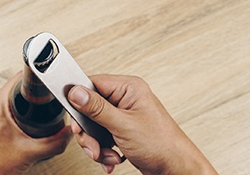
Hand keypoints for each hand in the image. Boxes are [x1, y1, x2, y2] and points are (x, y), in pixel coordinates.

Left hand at [0, 72, 72, 174]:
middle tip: (49, 94)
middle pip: (18, 86)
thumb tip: (69, 133)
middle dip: (36, 89)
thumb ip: (55, 143)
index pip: (21, 77)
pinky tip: (29, 121)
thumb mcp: (30, 153)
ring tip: (41, 105)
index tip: (49, 77)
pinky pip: (8, 109)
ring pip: (13, 98)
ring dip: (28, 100)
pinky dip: (21, 110)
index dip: (38, 76)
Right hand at [68, 74, 216, 173]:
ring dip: (96, 143)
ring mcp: (123, 115)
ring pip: (93, 125)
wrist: (174, 167)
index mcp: (128, 88)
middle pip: (90, 108)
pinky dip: (103, 149)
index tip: (75, 116)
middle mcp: (125, 99)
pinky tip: (112, 157)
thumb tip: (76, 92)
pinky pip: (101, 135)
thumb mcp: (124, 124)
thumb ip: (97, 108)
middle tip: (91, 144)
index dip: (79, 99)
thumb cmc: (161, 144)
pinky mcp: (121, 129)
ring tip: (106, 154)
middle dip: (88, 131)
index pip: (93, 83)